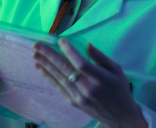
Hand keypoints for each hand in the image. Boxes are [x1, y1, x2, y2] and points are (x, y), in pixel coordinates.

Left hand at [31, 38, 146, 127]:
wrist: (121, 116)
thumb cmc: (119, 89)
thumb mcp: (116, 70)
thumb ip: (100, 57)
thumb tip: (87, 44)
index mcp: (99, 78)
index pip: (80, 63)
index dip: (69, 51)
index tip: (60, 40)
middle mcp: (87, 88)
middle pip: (64, 69)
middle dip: (48, 55)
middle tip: (36, 44)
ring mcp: (78, 96)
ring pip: (58, 77)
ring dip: (45, 64)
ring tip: (34, 53)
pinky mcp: (73, 102)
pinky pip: (58, 87)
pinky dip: (48, 76)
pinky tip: (40, 68)